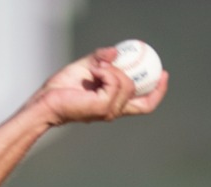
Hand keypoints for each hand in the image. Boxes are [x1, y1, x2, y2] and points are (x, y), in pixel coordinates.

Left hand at [28, 46, 167, 126]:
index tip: (163, 73)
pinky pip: (114, 83)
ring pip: (126, 85)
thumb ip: (102, 59)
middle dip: (128, 72)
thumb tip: (115, 52)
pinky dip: (106, 72)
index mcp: (114, 104)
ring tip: (96, 68)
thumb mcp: (87, 67)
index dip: (159, 91)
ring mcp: (109, 111)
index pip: (145, 104)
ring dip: (112, 70)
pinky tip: (94, 72)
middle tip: (116, 60)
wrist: (47, 99)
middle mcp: (114, 111)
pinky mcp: (102, 107)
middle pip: (137, 92)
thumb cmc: (63, 88)